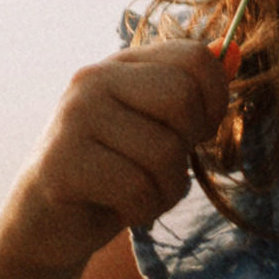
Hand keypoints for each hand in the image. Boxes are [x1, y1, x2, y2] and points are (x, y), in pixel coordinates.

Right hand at [0, 41, 230, 276]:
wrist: (46, 227)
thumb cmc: (113, 175)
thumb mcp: (157, 128)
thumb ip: (193, 91)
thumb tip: (232, 51)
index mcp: (122, 64)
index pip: (195, 57)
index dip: (215, 100)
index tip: (198, 132)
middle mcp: (93, 80)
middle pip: (181, 96)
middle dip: (188, 145)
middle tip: (166, 167)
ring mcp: (72, 119)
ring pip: (163, 151)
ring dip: (167, 189)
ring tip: (143, 195)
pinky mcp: (60, 165)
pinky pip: (135, 188)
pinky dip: (144, 210)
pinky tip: (123, 211)